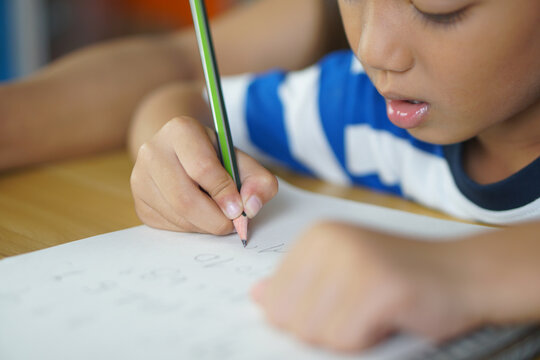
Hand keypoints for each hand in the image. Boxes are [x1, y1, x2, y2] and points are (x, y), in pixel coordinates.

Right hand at [130, 116, 277, 233]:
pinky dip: (192, 228)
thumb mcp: (241, 160)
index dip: (224, 193)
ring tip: (219, 216)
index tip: (239, 209)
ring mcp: (140, 178)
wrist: (181, 154)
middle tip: (233, 224)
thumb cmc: (215, 157)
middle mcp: (152, 151)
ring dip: (205, 226)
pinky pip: (169, 226)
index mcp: (180, 130)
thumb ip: (258, 181)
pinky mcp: (139, 202)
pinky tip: (200, 215)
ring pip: (177, 216)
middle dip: (215, 219)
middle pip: (184, 198)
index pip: (202, 168)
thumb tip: (251, 207)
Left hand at [251, 221, 481, 351]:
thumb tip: (257, 296)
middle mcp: (329, 242)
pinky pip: (347, 340)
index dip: (303, 319)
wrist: (464, 273)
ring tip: (375, 314)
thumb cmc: (400, 278)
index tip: (337, 307)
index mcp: (315, 237)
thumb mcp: (341, 273)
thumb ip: (298, 284)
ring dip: (347, 337)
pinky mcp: (379, 287)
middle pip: (289, 319)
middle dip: (322, 331)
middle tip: (359, 312)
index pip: (274, 301)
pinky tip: (389, 319)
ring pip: (316, 334)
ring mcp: (354, 262)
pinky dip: (367, 342)